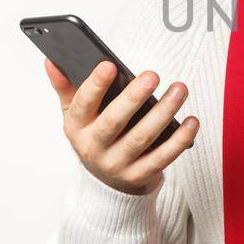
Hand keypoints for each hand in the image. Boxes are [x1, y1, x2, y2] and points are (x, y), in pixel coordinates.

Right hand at [46, 58, 199, 195]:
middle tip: (152, 75)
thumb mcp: (75, 115)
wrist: (106, 183)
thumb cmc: (94, 136)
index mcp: (77, 127)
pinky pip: (163, 157)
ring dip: (163, 113)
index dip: (95, 85)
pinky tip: (191, 121)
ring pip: (142, 138)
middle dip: (133, 98)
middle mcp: (94, 148)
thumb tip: (52, 60)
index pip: (82, 105)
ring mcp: (117, 164)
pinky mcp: (140, 176)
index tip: (109, 64)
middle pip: (113, 122)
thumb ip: (66, 87)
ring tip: (179, 90)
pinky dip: (179, 140)